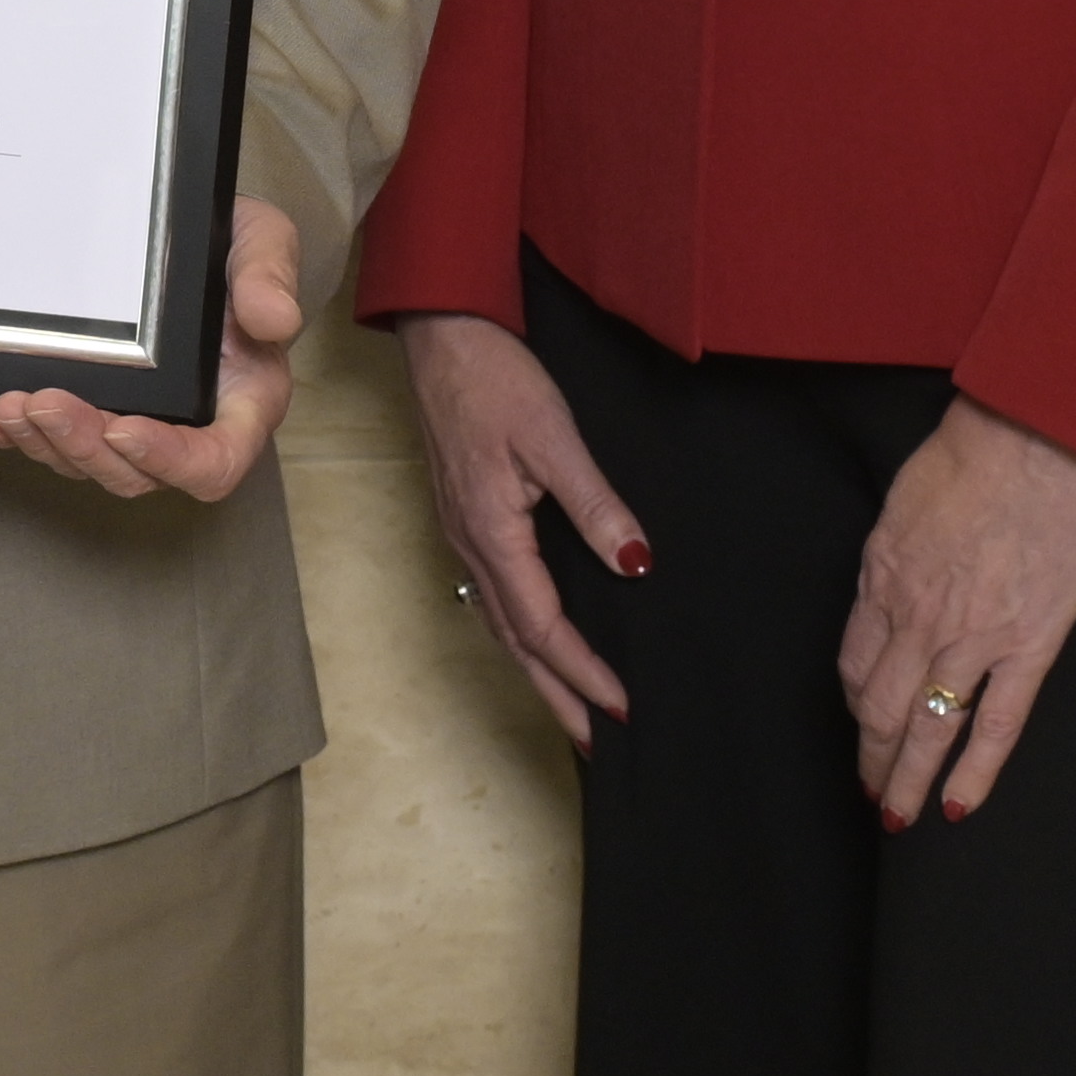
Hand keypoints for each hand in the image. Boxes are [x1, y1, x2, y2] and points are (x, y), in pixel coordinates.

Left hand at [0, 201, 306, 507]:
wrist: (187, 225)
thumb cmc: (231, 241)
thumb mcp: (262, 241)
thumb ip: (269, 278)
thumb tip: (275, 320)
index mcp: (243, 400)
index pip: (214, 461)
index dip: (168, 460)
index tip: (123, 430)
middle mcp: (191, 422)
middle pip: (137, 472)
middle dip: (83, 447)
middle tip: (41, 405)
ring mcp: (141, 418)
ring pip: (90, 462)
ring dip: (46, 444)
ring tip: (8, 405)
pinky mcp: (98, 404)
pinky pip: (58, 440)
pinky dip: (20, 437)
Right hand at [403, 307, 645, 747]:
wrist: (441, 332)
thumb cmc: (495, 378)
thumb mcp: (554, 437)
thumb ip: (595, 504)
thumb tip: (635, 566)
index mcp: (491, 532)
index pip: (541, 625)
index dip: (582, 670)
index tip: (622, 706)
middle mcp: (470, 544)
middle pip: (514, 641)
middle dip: (556, 695)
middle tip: (596, 742)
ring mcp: (463, 532)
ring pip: (501, 622)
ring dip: (537, 669)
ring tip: (573, 706)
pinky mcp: (466, 515)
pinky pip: (494, 594)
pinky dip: (521, 631)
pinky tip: (539, 637)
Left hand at [841, 395, 1075, 823]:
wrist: (1029, 444)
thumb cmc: (968, 459)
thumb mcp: (900, 508)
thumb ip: (893, 560)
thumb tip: (891, 588)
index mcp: (883, 583)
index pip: (856, 666)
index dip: (857, 707)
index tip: (862, 726)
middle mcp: (916, 620)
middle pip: (881, 709)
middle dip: (872, 759)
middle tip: (872, 793)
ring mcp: (971, 640)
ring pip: (927, 728)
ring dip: (908, 779)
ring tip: (900, 816)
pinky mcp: (1027, 647)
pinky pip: (996, 725)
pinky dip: (974, 772)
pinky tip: (958, 806)